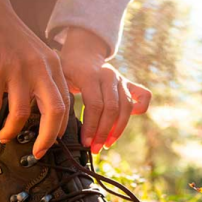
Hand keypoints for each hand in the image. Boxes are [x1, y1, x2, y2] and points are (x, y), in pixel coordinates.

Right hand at [0, 0, 69, 158]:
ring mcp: (16, 68)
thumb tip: (41, 111)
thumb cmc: (8, 35)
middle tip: (38, 152)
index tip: (49, 142)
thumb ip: (41, 78)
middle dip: (47, 139)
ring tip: (3, 136)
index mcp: (52, 65)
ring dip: (12, 131)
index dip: (59, 129)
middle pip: (54, 112)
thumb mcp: (35, 54)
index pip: (64, 104)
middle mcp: (39, 68)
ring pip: (21, 113)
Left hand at [60, 27, 151, 153]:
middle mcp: (109, 75)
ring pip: (126, 107)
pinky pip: (144, 96)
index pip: (95, 105)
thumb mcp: (60, 78)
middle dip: (103, 133)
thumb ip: (62, 97)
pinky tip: (125, 123)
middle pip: (111, 109)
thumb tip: (57, 124)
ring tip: (106, 144)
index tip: (85, 143)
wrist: (83, 53)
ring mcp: (121, 78)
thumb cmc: (68, 70)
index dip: (91, 127)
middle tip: (94, 148)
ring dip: (118, 130)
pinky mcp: (129, 83)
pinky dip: (140, 110)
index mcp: (90, 74)